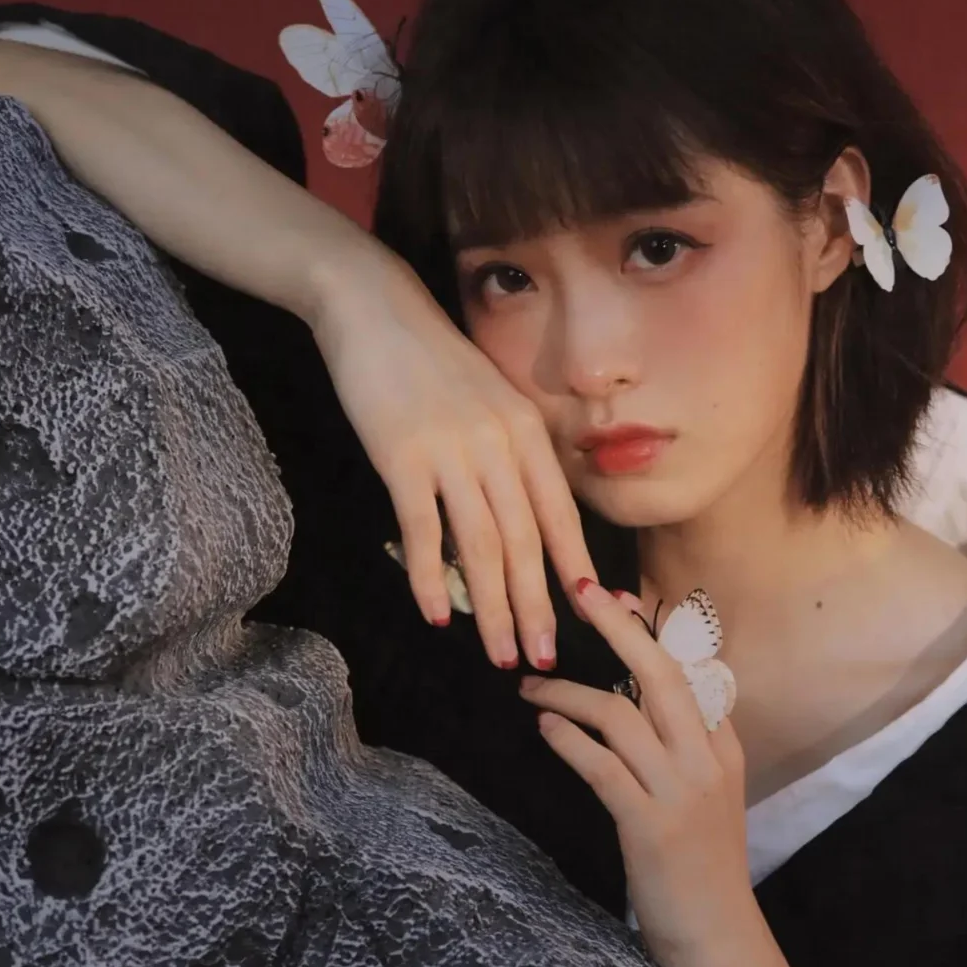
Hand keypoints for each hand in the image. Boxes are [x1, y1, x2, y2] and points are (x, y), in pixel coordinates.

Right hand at [307, 248, 597, 669]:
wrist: (374, 310)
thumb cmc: (432, 362)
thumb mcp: (490, 400)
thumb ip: (511, 454)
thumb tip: (524, 519)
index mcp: (527, 431)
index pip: (561, 514)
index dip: (575, 570)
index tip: (591, 615)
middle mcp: (499, 444)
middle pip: (526, 541)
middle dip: (538, 606)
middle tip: (544, 657)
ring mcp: (452, 451)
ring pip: (482, 545)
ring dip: (492, 608)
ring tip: (500, 654)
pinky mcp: (402, 457)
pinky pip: (423, 531)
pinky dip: (431, 578)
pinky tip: (436, 616)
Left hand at [518, 581, 768, 966]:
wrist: (719, 940)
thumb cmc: (702, 872)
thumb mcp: (705, 800)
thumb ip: (681, 752)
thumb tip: (636, 706)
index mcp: (724, 748)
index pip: (688, 670)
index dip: (647, 629)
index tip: (611, 598)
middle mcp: (706, 760)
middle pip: (661, 674)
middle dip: (617, 627)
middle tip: (578, 593)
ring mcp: (679, 792)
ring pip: (621, 714)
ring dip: (567, 692)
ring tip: (529, 686)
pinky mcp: (648, 825)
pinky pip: (601, 765)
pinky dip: (568, 739)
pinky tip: (545, 728)